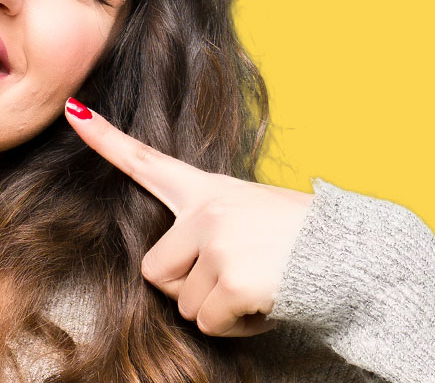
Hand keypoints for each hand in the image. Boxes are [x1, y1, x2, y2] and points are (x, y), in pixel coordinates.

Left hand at [63, 97, 315, 336]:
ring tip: (261, 286)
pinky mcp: (228, 279)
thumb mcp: (256, 214)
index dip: (105, 139)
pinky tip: (267, 302)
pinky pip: (209, 323)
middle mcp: (206, 212)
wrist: (361, 258)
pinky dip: (237, 326)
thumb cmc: (310, 242)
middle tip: (237, 278)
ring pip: (185, 305)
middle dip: (190, 290)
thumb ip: (212, 226)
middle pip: (156, 273)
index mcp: (210, 191)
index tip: (73, 109)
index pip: (147, 161)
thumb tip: (172, 268)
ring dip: (219, 310)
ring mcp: (216, 243)